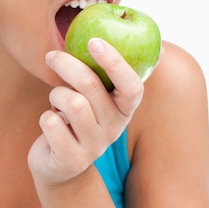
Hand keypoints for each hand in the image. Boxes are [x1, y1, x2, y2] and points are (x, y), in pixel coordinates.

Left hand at [28, 38, 143, 184]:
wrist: (60, 166)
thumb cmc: (79, 118)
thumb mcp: (100, 97)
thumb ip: (116, 73)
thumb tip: (163, 48)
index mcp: (124, 109)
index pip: (132, 86)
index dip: (115, 62)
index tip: (94, 41)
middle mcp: (114, 129)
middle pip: (90, 86)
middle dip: (67, 64)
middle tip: (51, 56)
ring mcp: (94, 147)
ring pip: (71, 102)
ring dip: (56, 94)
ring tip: (57, 102)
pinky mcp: (71, 160)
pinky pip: (51, 122)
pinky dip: (45, 116)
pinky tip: (51, 122)